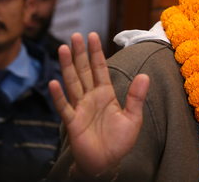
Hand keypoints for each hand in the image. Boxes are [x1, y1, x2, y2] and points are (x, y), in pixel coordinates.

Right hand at [49, 32, 149, 175]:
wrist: (106, 163)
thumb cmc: (119, 141)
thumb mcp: (133, 118)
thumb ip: (136, 97)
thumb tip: (145, 76)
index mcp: (106, 93)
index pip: (100, 68)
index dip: (96, 52)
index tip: (92, 35)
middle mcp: (91, 97)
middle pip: (84, 71)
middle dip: (80, 53)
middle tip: (75, 35)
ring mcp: (80, 108)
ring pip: (72, 83)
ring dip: (67, 67)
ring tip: (62, 48)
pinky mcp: (73, 123)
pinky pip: (64, 108)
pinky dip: (58, 96)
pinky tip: (54, 83)